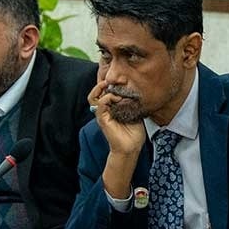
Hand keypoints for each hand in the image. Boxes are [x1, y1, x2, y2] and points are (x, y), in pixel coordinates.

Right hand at [88, 78, 145, 199]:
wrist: (131, 147)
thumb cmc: (134, 133)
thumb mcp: (134, 114)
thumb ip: (131, 103)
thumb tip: (135, 92)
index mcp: (110, 109)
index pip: (104, 93)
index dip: (109, 85)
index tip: (120, 81)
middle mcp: (104, 111)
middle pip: (95, 93)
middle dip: (101, 84)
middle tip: (111, 81)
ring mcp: (102, 115)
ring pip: (93, 97)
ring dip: (103, 90)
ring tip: (111, 87)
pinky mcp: (102, 119)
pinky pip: (100, 104)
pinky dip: (108, 98)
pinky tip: (118, 99)